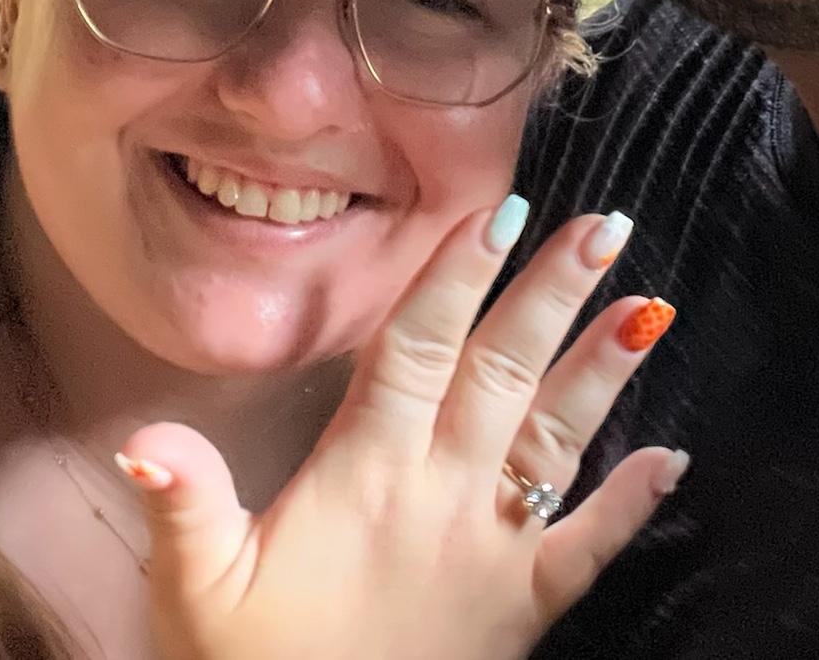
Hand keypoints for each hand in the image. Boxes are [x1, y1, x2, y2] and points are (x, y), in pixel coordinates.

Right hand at [120, 199, 683, 659]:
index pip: (418, 352)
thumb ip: (182, 505)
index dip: (456, 278)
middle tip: (604, 225)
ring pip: (556, 441)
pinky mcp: (524, 606)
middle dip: (554, 293)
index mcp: (365, 475)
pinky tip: (673, 461)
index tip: (500, 211)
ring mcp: (493, 550)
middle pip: (503, 373)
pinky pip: (588, 550)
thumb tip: (144, 435)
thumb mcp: (197, 594)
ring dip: (603, 372)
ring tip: (650, 307)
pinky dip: (633, 506)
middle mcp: (441, 496)